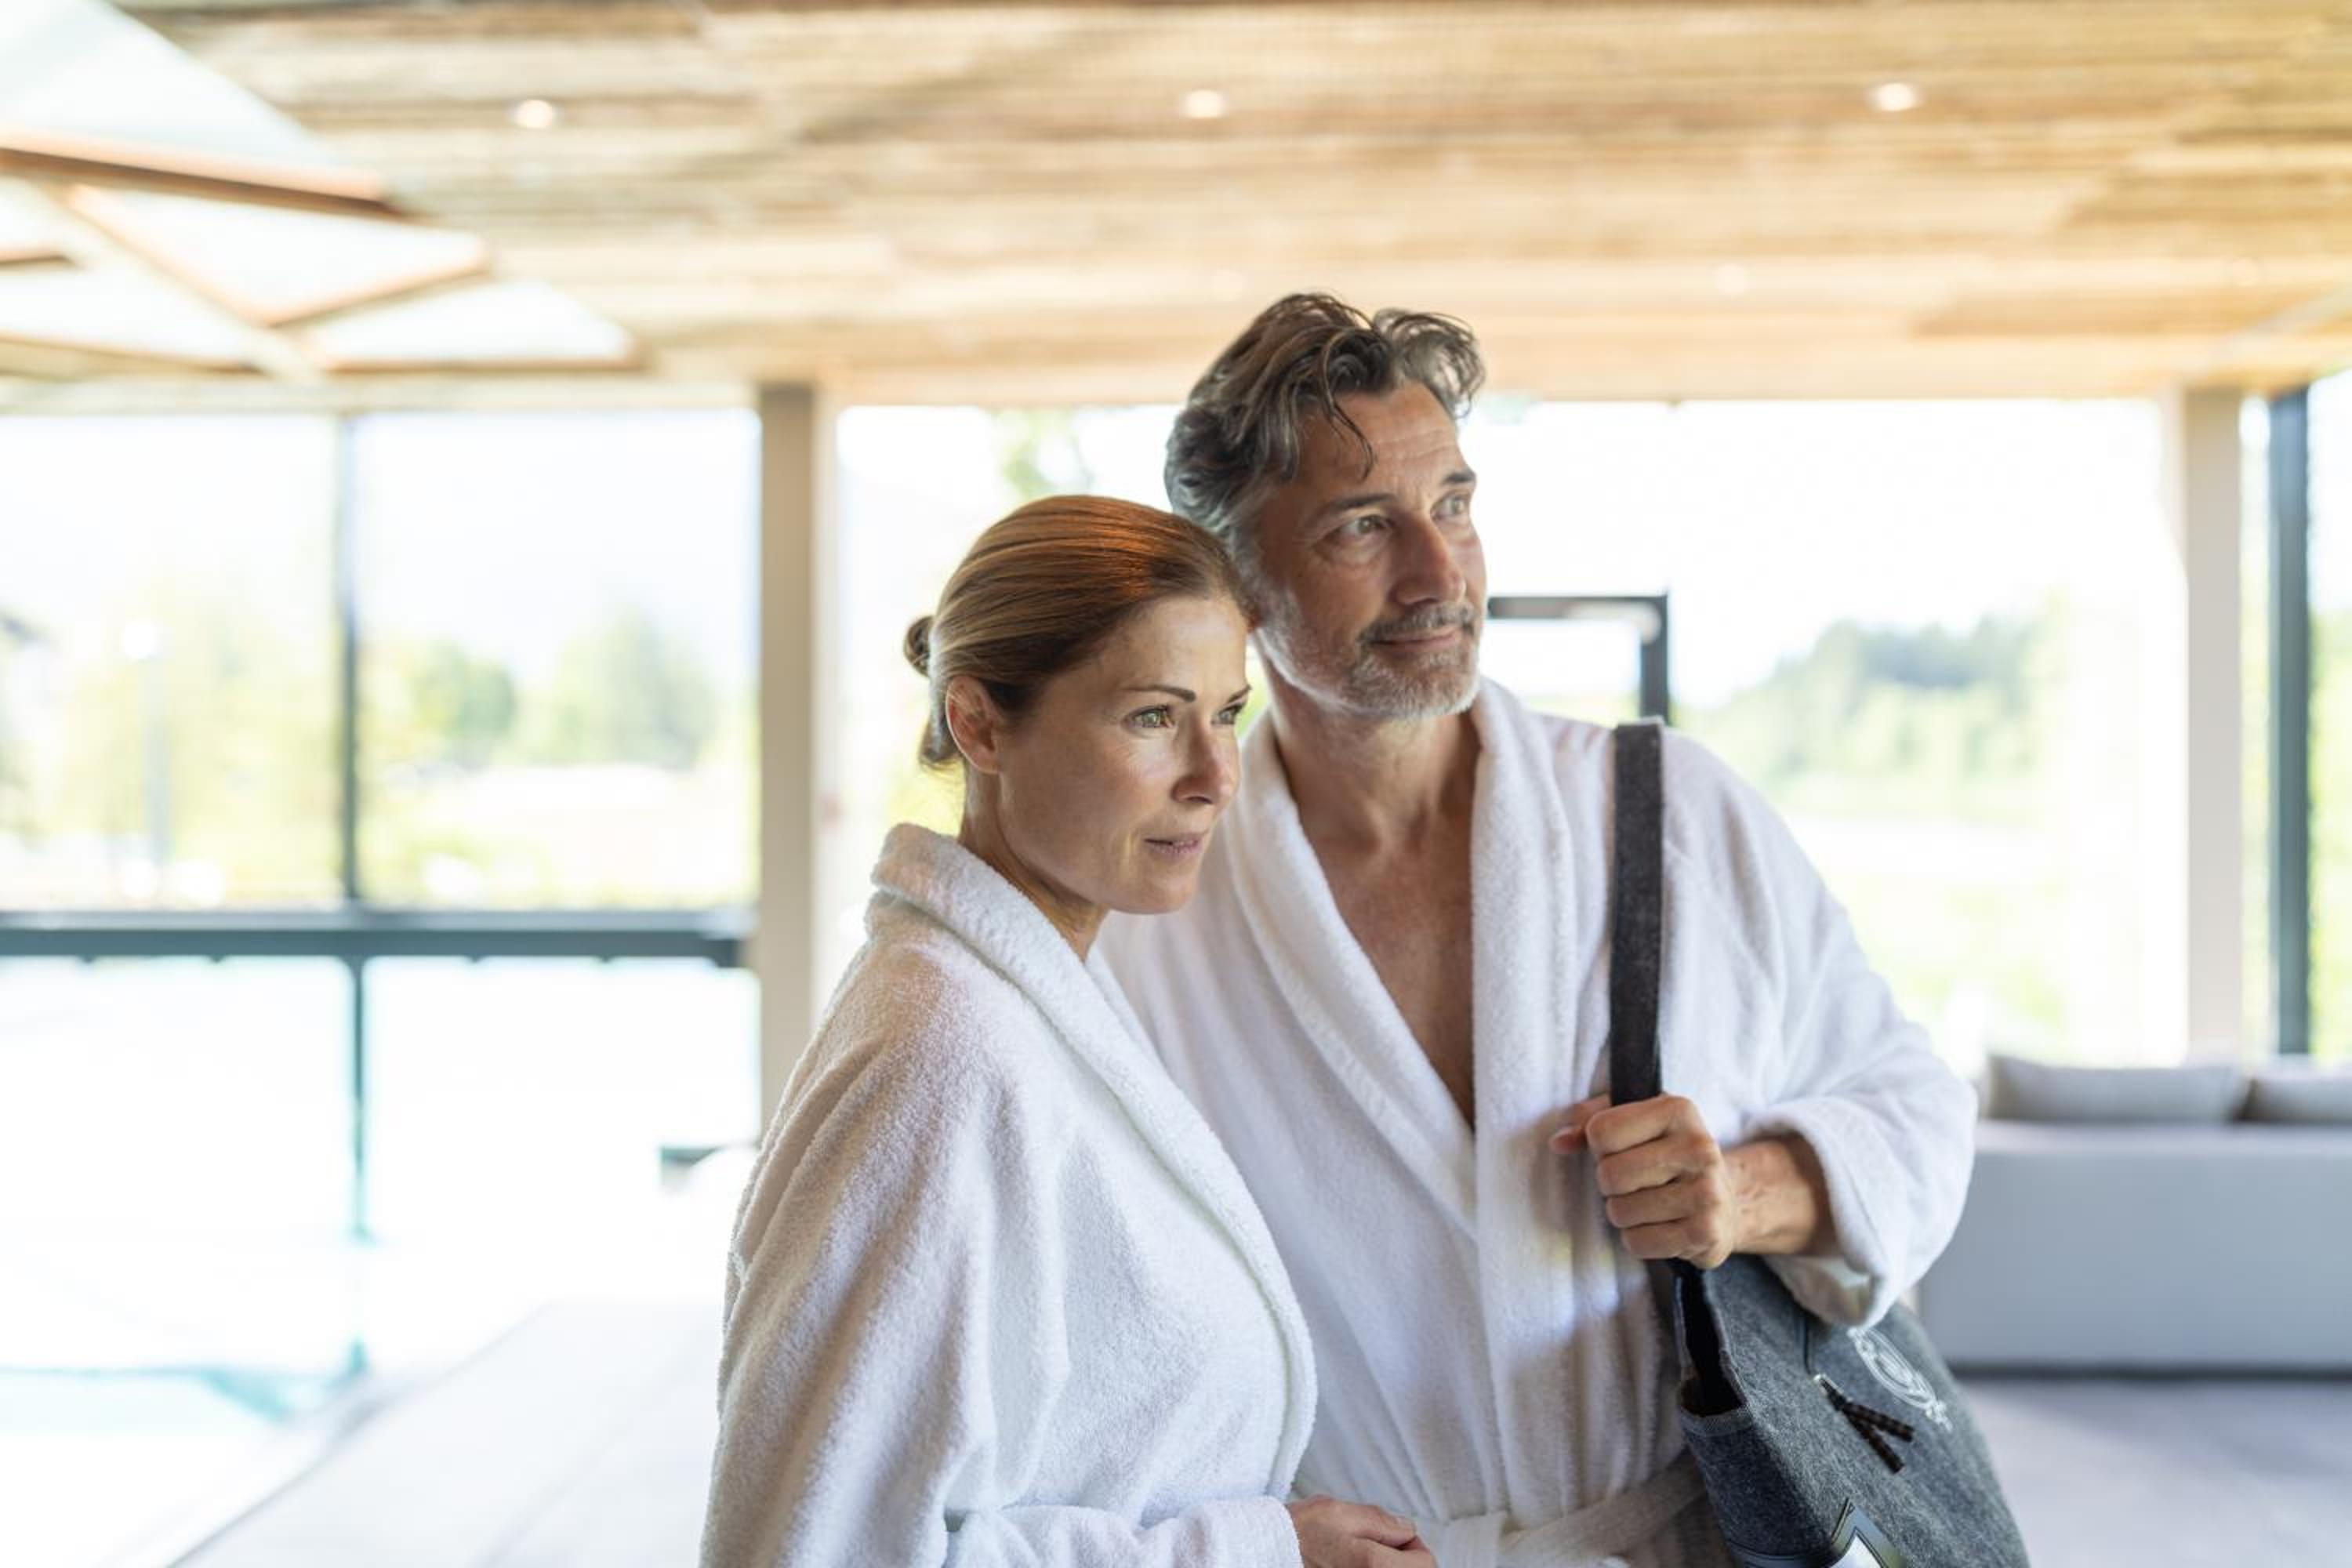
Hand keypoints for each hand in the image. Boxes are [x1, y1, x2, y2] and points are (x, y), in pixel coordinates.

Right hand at [1286, 1495, 1434, 1566]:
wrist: (1264, 1553)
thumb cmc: (1297, 1533)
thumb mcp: (1340, 1512)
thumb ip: (1381, 1521)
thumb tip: (1407, 1530)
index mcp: (1373, 1566)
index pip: (1426, 1564)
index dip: (1414, 1545)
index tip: (1394, 1537)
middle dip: (1403, 1559)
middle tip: (1378, 1545)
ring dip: (1386, 1565)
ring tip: (1359, 1555)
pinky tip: (1350, 1563)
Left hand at [1549, 1092, 1736, 1267]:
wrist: (1725, 1200)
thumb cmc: (1665, 1154)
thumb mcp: (1635, 1121)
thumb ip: (1590, 1120)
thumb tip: (1558, 1142)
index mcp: (1678, 1110)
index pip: (1601, 1131)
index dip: (1599, 1146)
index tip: (1621, 1150)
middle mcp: (1699, 1148)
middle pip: (1609, 1174)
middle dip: (1609, 1184)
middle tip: (1632, 1182)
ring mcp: (1707, 1192)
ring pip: (1620, 1212)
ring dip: (1623, 1213)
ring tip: (1648, 1203)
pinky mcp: (1706, 1233)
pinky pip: (1637, 1243)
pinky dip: (1638, 1239)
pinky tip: (1661, 1226)